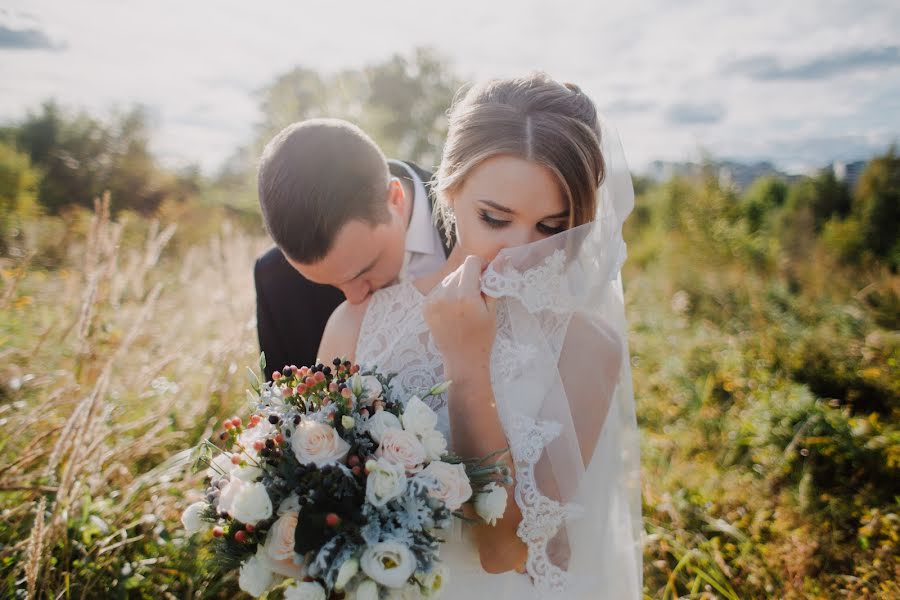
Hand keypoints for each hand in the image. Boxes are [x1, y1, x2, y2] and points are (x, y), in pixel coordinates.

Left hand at [423, 255, 496, 375]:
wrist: (462, 360)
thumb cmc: (482, 337)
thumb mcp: (492, 311)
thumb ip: (492, 284)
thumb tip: (498, 262)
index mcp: (465, 295)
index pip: (471, 262)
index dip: (481, 266)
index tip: (485, 276)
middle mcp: (446, 294)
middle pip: (459, 270)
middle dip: (470, 276)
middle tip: (477, 293)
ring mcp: (433, 300)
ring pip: (448, 278)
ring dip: (458, 284)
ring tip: (464, 304)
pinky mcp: (426, 306)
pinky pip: (439, 289)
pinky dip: (447, 293)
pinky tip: (453, 309)